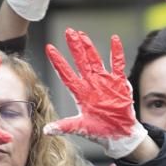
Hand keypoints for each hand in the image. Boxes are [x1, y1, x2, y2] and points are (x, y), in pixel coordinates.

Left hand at [44, 28, 147, 158]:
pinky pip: (118, 64)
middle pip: (80, 61)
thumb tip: (46, 130)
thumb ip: (64, 126)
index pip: (66, 74)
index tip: (49, 48)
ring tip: (82, 34)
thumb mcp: (80, 128)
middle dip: (74, 46)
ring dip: (89, 47)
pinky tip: (114, 40)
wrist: (120, 134)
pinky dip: (117, 52)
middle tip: (68, 31)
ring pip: (95, 59)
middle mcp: (90, 84)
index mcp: (80, 93)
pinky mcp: (119, 83)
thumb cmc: (100, 131)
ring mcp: (105, 81)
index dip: (58, 61)